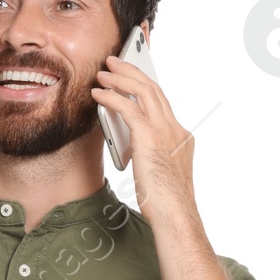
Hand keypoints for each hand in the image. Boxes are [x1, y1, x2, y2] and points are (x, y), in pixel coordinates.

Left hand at [92, 53, 197, 226]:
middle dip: (132, 72)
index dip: (145, 86)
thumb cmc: (166, 205)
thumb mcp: (160, 173)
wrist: (175, 216)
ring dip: (120, 78)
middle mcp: (175, 129)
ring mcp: (165, 131)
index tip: (132, 78)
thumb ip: (150, 155)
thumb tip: (134, 148)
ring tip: (103, 72)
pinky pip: (127, 108)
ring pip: (143, 91)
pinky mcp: (149, 137)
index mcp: (181, 137)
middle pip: (153, 89)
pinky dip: (111, 97)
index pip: (162, 103)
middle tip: (114, 63)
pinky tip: (98, 94)